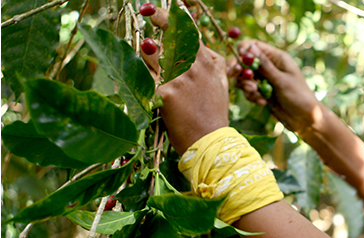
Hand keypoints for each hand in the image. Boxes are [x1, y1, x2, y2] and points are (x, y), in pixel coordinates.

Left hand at [140, 6, 234, 154]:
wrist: (210, 142)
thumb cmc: (213, 115)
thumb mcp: (221, 84)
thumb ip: (213, 62)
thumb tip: (202, 45)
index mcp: (208, 63)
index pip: (190, 31)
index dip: (174, 16)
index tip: (160, 9)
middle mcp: (194, 66)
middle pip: (171, 34)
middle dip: (156, 17)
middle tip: (145, 9)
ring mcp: (179, 78)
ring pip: (153, 51)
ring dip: (145, 48)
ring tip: (143, 49)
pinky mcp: (164, 93)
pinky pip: (144, 75)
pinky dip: (138, 71)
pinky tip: (133, 69)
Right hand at [235, 40, 321, 132]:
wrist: (305, 118)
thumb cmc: (298, 96)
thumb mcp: (281, 80)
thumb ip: (264, 65)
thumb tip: (250, 47)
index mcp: (277, 57)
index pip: (254, 45)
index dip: (243, 50)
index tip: (238, 61)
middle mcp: (269, 66)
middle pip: (245, 61)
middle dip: (240, 69)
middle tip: (234, 75)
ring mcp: (265, 79)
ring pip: (245, 77)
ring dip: (246, 85)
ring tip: (255, 92)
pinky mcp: (262, 91)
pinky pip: (249, 90)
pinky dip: (252, 96)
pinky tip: (263, 102)